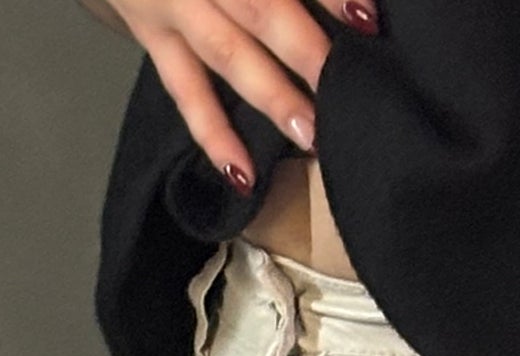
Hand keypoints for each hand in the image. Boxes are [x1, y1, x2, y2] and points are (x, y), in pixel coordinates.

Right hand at [100, 0, 380, 189]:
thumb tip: (351, 6)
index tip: (367, 19)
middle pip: (259, 8)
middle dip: (305, 49)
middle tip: (349, 88)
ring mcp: (170, 4)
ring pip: (227, 52)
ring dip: (272, 95)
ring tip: (311, 136)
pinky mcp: (151, 34)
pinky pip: (184, 90)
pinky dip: (214, 134)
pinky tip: (243, 175)